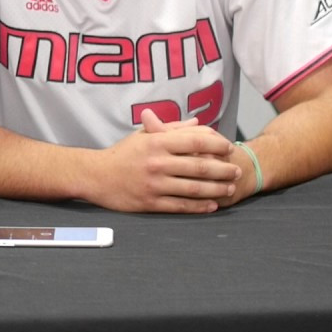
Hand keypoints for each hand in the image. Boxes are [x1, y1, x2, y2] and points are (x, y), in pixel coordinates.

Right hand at [84, 109, 240, 213]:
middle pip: (200, 167)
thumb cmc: (121, 154)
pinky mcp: (150, 203)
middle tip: (236, 171)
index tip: (229, 147)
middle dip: (223, 170)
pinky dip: (199, 206)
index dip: (217, 144)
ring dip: (216, 189)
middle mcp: (157, 163)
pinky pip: (181, 206)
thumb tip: (198, 124)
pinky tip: (212, 205)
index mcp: (156, 142)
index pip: (196, 142)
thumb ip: (171, 128)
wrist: (95, 175)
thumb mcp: (143, 135)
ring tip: (228, 188)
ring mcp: (154, 184)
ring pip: (194, 188)